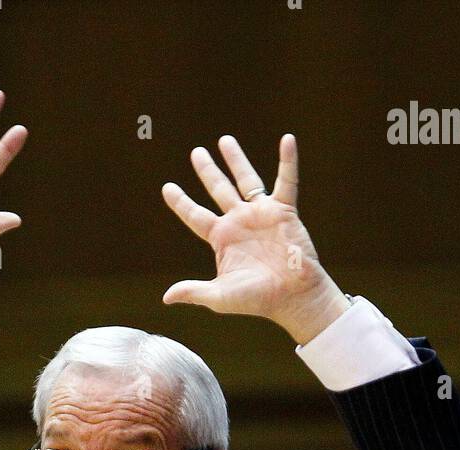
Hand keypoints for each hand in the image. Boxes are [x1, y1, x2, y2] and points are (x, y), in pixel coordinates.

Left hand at [161, 133, 349, 342]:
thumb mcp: (220, 296)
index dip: (181, 203)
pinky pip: (286, 181)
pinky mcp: (284, 211)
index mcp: (222, 239)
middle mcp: (239, 222)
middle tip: (197, 153)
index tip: (167, 188)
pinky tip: (287, 140)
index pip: (196, 216)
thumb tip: (167, 297)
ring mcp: (261, 214)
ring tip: (224, 140)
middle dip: (208, 171)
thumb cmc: (257, 299)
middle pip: (218, 190)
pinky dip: (288, 161)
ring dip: (236, 160)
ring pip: (246, 180)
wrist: (292, 297)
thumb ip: (194, 291)